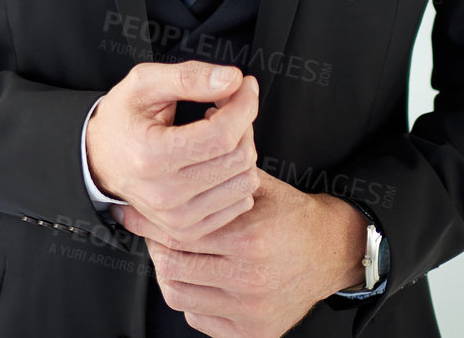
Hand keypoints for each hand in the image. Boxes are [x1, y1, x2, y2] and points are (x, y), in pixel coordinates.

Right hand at [85, 61, 260, 248]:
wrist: (98, 159)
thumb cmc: (122, 117)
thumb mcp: (144, 84)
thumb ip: (188, 77)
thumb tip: (233, 80)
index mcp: (151, 156)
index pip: (221, 134)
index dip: (243, 104)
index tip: (245, 85)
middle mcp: (164, 193)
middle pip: (238, 158)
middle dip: (243, 123)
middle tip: (226, 105)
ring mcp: (177, 218)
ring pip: (245, 182)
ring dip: (242, 149)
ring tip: (217, 133)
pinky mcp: (188, 230)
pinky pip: (240, 202)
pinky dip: (237, 176)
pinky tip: (216, 159)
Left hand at [124, 170, 367, 337]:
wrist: (331, 252)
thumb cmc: (290, 215)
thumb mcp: (257, 183)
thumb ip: (216, 170)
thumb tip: (177, 145)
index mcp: (249, 239)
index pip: (177, 233)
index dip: (148, 221)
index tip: (131, 212)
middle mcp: (250, 279)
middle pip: (171, 266)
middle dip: (155, 246)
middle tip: (155, 232)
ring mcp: (251, 311)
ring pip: (178, 295)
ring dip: (169, 273)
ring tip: (175, 254)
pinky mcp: (254, 332)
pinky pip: (198, 318)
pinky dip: (191, 298)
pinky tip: (199, 278)